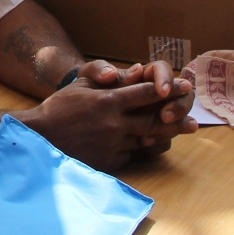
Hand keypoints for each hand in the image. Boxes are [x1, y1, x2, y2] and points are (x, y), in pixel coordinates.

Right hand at [21, 63, 194, 169]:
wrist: (39, 139)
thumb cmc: (58, 108)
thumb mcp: (78, 86)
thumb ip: (103, 77)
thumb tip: (128, 72)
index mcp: (108, 101)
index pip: (145, 93)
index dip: (168, 89)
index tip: (185, 86)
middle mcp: (114, 123)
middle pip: (154, 120)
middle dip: (176, 119)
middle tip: (194, 120)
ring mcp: (112, 144)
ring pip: (147, 140)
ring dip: (165, 137)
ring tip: (179, 135)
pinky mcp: (108, 161)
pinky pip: (132, 154)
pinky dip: (142, 149)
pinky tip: (150, 147)